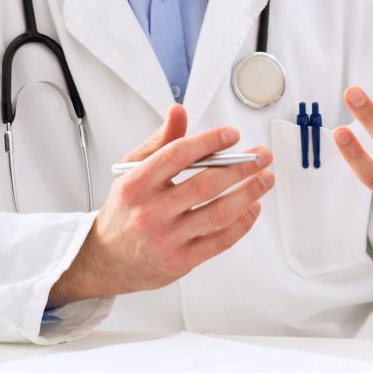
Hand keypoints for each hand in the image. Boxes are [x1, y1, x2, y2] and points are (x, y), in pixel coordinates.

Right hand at [48, 104, 273, 304]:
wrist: (107, 259)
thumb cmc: (125, 210)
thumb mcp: (132, 171)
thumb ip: (160, 141)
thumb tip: (178, 112)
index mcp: (136, 185)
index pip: (177, 155)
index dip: (209, 142)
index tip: (232, 135)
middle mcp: (150, 212)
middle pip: (205, 185)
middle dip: (241, 167)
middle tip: (261, 156)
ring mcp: (167, 239)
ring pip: (218, 214)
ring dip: (248, 193)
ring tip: (265, 178)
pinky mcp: (181, 261)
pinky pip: (220, 241)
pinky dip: (242, 222)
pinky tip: (253, 207)